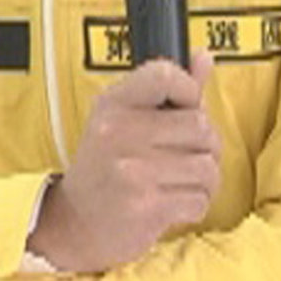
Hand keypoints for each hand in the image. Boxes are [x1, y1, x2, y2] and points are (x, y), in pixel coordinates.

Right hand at [29, 51, 219, 273]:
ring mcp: (132, 170)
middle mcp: (119, 132)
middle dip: (207, 146)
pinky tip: (174, 204)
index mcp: (114, 104)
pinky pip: (200, 199)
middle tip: (187, 157)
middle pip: (201, 125)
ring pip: (207, 165)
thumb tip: (204, 56)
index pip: (165, 75)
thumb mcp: (125, 119)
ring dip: (205, 180)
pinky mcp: (145, 206)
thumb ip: (169, 90)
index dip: (190, 90)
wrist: (74, 224)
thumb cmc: (106, 168)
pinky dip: (196, 205)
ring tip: (182, 183)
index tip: (187, 108)